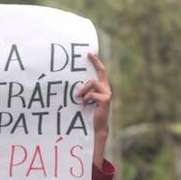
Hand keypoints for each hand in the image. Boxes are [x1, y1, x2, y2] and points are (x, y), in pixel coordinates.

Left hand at [77, 53, 112, 167]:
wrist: (97, 126)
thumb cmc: (89, 113)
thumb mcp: (85, 99)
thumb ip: (83, 91)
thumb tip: (72, 87)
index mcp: (102, 87)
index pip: (101, 71)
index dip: (96, 62)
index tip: (89, 53)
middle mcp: (107, 88)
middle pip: (98, 74)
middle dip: (92, 69)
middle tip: (84, 68)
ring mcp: (107, 93)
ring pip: (93, 83)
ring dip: (83, 90)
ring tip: (79, 98)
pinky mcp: (105, 99)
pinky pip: (92, 94)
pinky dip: (86, 98)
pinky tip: (85, 104)